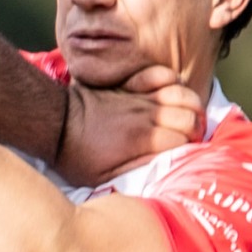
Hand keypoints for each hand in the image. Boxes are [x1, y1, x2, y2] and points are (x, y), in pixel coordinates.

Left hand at [60, 66, 204, 186]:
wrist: (56, 123)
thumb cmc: (77, 156)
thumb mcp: (103, 177)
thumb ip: (138, 170)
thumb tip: (167, 164)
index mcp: (142, 140)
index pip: (185, 139)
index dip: (189, 147)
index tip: (183, 152)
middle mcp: (146, 115)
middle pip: (191, 115)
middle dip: (195, 127)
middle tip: (187, 135)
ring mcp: (140, 96)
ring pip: (183, 92)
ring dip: (190, 105)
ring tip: (184, 115)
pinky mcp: (132, 83)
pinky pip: (163, 74)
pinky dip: (171, 82)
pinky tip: (166, 94)